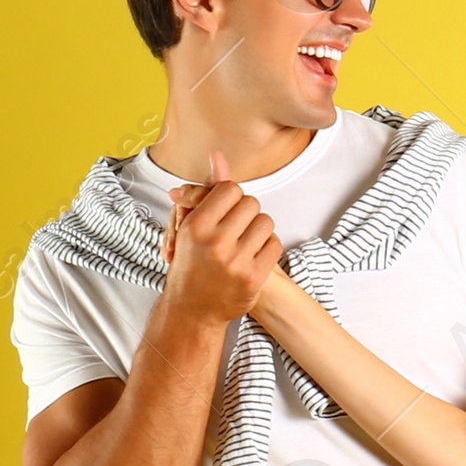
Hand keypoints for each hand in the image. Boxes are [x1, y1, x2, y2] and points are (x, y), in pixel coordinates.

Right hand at [162, 153, 281, 321]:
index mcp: (196, 225)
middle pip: (251, 203)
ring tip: (245, 241)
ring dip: (258, 229)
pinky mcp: (253, 278)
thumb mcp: (191, 225)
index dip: (232, 197)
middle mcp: (215, 242)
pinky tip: (253, 255)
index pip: (230, 189)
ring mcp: (236, 261)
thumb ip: (208, 191)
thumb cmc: (191, 263)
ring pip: (266, 222)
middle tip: (236, 227)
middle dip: (246, 213)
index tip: (227, 209)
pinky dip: (267, 247)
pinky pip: (274, 244)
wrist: (193, 310)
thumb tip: (217, 155)